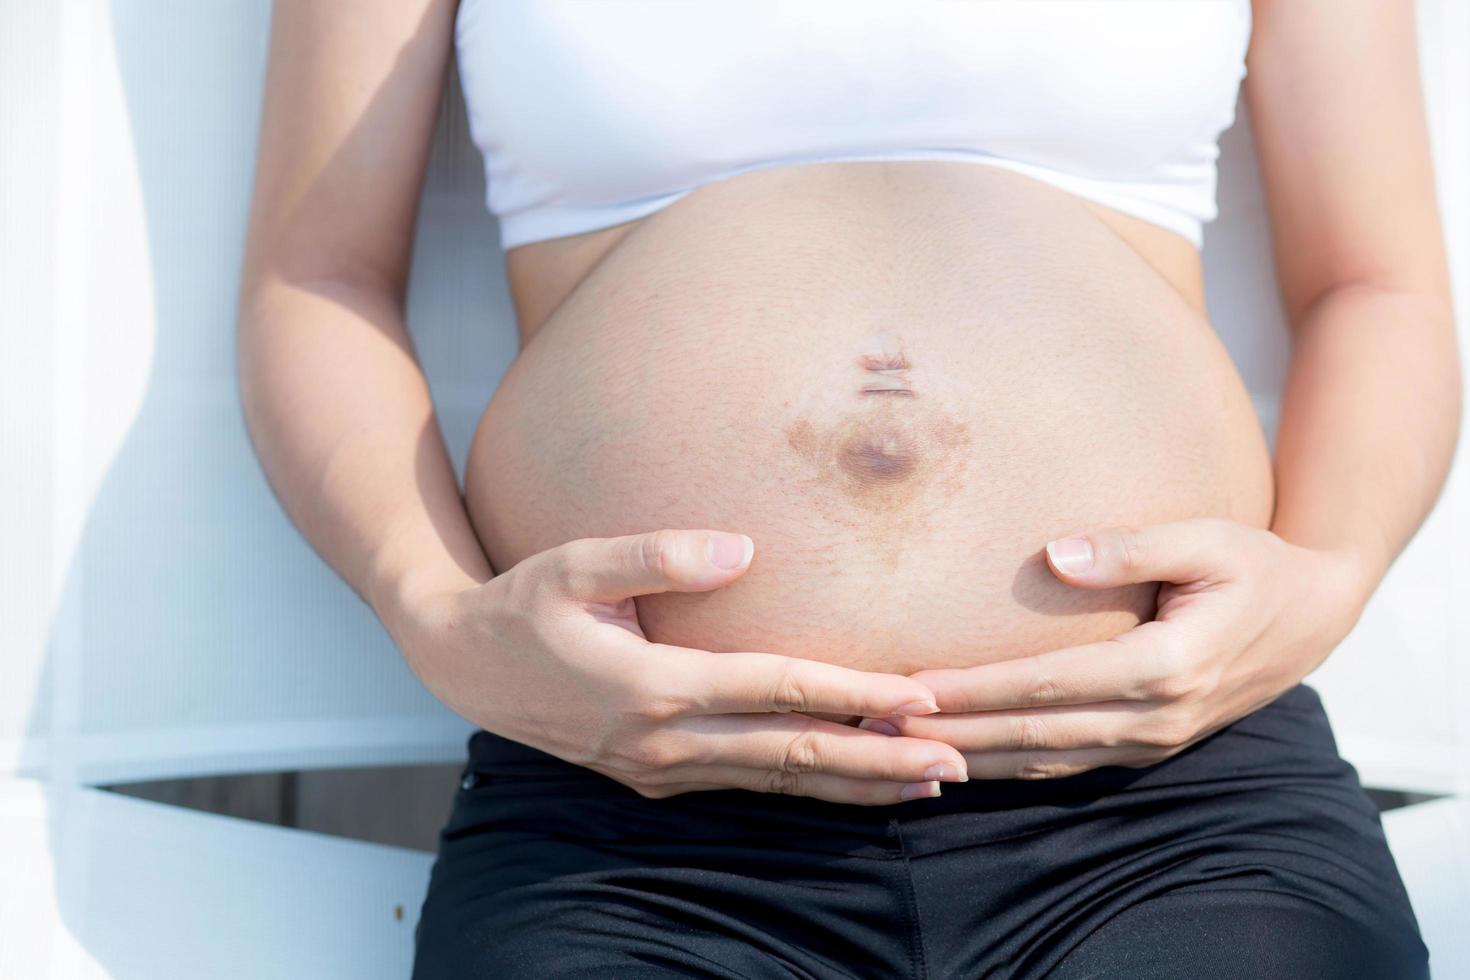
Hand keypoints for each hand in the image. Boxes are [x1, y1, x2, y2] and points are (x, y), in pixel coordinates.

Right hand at [392, 529, 969, 803]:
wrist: (460, 664)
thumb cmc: (522, 602)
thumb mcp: (574, 564)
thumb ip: (657, 553)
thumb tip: (747, 550)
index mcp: (652, 685)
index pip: (776, 691)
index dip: (853, 694)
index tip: (922, 696)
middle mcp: (664, 740)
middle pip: (792, 753)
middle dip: (878, 760)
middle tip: (954, 763)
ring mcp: (659, 768)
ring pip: (776, 781)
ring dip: (853, 784)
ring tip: (923, 785)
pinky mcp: (655, 776)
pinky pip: (747, 785)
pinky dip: (805, 785)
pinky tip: (848, 782)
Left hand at [857, 517, 1372, 778]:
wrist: (1313, 617)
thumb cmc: (1254, 567)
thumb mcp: (1207, 538)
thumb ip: (1131, 546)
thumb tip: (1052, 554)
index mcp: (1165, 665)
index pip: (1047, 685)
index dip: (975, 690)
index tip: (910, 688)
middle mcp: (1155, 718)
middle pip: (1032, 735)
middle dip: (951, 733)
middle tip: (878, 727)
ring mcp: (1152, 742)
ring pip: (1043, 763)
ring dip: (970, 757)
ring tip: (900, 748)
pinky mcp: (1146, 747)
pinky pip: (1066, 766)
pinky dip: (1010, 768)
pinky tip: (961, 761)